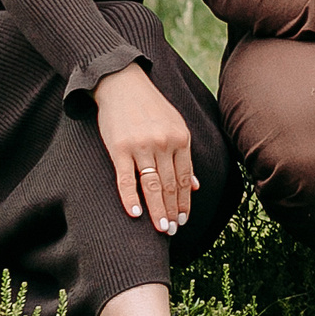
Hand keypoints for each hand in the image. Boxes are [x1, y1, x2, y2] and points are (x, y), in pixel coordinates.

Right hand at [95, 63, 196, 233]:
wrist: (122, 84)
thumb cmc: (150, 107)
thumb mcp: (175, 125)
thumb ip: (184, 155)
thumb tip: (195, 185)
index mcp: (181, 139)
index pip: (185, 178)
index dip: (185, 201)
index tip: (184, 219)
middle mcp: (164, 144)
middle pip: (170, 186)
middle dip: (172, 211)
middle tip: (172, 231)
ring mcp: (142, 146)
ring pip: (152, 186)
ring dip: (157, 210)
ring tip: (161, 229)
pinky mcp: (119, 148)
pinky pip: (126, 179)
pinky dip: (130, 198)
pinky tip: (135, 214)